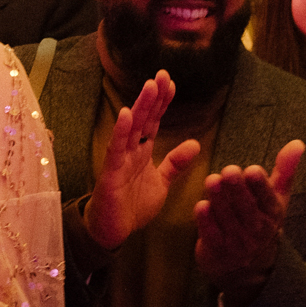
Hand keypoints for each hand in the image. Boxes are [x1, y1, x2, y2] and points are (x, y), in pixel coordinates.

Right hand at [86, 71, 205, 249]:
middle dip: (152, 97)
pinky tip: (126, 113)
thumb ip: (175, 163)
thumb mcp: (161, 183)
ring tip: (150, 86)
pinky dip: (121, 131)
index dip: (162, 102)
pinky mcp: (110, 173)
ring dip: (140, 107)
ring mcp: (119, 160)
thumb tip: (195, 143)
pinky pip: (116, 149)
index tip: (171, 83)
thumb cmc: (133, 205)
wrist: (113, 231)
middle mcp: (130, 150)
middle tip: (162, 75)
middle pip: (143, 118)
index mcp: (142, 151)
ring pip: (131, 128)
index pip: (153, 121)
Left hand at [195, 139, 304, 303]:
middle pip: (246, 207)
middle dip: (237, 189)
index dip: (260, 186)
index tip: (253, 170)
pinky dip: (206, 222)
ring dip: (219, 200)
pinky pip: (211, 234)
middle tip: (228, 170)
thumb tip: (298, 143)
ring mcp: (236, 241)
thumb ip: (285, 170)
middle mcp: (256, 229)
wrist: (248, 268)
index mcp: (272, 213)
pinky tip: (201, 206)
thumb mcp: (277, 198)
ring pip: (227, 218)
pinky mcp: (216, 250)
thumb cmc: (261, 221)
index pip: (267, 198)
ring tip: (211, 180)